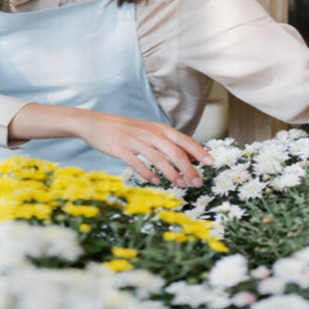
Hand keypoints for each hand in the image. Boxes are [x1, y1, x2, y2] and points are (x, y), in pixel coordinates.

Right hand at [75, 112, 214, 187]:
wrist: (97, 123)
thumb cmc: (128, 130)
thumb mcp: (150, 132)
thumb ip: (168, 143)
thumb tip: (189, 158)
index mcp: (159, 128)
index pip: (184, 140)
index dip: (198, 151)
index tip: (210, 162)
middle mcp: (150, 133)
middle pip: (175, 152)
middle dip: (188, 168)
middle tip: (197, 182)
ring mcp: (135, 141)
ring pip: (159, 159)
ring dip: (172, 174)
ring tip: (180, 185)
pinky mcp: (121, 149)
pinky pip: (137, 164)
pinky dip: (147, 174)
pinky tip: (154, 182)